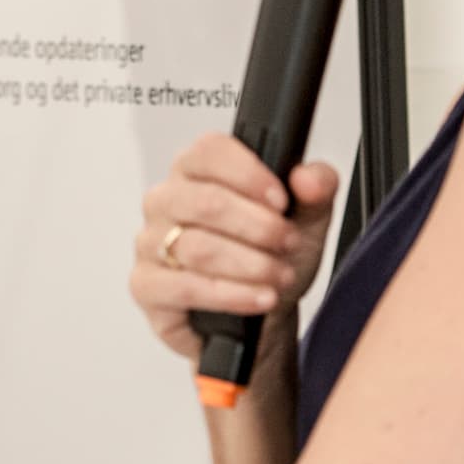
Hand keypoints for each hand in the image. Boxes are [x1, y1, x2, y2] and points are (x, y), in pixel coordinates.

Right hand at [129, 133, 338, 362]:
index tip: (281, 200)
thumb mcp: (307, 218)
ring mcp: (150, 243)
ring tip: (280, 276)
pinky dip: (231, 295)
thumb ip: (317, 187)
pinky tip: (260, 297)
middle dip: (259, 227)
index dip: (249, 174)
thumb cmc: (270, 254)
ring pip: (197, 248)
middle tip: (288, 243)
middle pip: (205, 202)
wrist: (262, 312)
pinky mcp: (146, 286)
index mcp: (196, 171)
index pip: (208, 151)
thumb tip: (307, 178)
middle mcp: (165, 201)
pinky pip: (185, 288)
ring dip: (251, 265)